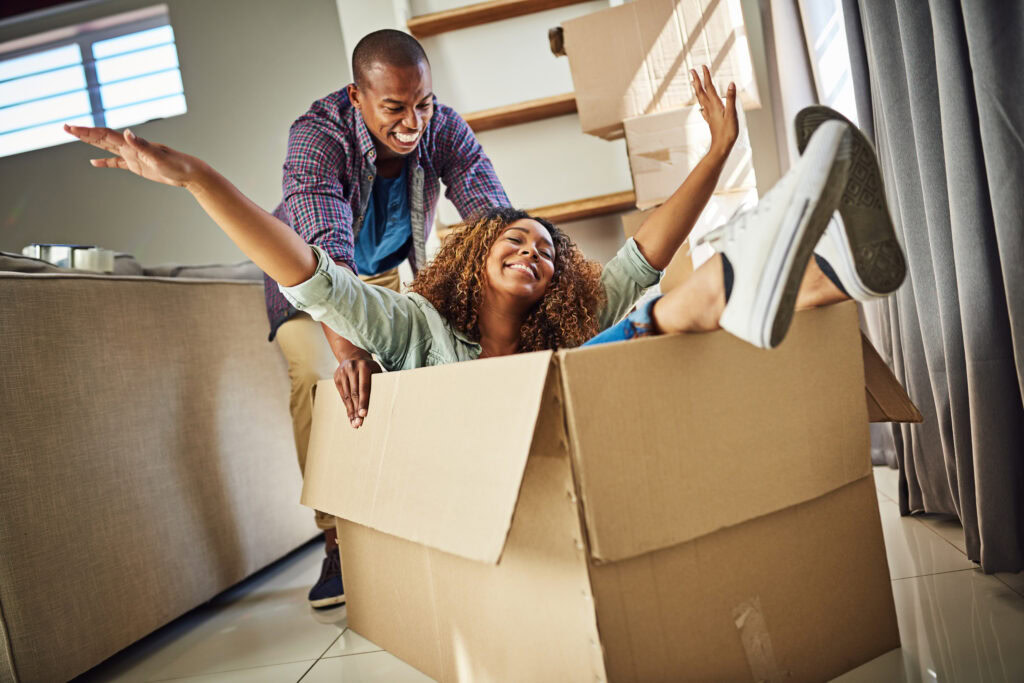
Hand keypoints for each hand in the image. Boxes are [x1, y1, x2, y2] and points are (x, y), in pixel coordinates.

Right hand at [64, 124, 203, 188]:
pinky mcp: (137, 166)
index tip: (71, 128)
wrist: (189, 172)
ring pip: (106, 148)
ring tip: (75, 136)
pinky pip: (116, 163)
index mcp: (132, 144)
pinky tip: (94, 162)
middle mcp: (130, 147)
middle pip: (101, 138)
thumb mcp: (157, 156)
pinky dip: (104, 162)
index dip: (87, 131)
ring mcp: (132, 156)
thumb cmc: (176, 164)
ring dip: (91, 142)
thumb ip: (141, 145)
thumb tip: (126, 132)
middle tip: (65, 127)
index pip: (104, 135)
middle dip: (83, 133)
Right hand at [334, 357, 381, 427]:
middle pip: (354, 393)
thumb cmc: (369, 367)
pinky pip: (342, 395)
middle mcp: (351, 369)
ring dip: (351, 411)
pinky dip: (347, 406)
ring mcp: (342, 373)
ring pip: (347, 396)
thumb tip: (384, 401)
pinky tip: (350, 416)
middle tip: (359, 423)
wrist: (352, 355)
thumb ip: (378, 383)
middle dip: (356, 410)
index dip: (364, 402)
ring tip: (355, 424)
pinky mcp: (336, 378)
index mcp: (364, 367)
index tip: (364, 414)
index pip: (364, 387)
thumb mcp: (376, 371)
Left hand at [690, 65, 737, 158]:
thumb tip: (731, 84)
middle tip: (691, 70)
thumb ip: (731, 99)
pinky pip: (703, 109)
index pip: (709, 87)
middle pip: (701, 92)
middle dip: (697, 80)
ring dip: (697, 90)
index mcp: (715, 105)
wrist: (721, 148)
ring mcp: (709, 115)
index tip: (702, 66)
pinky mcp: (710, 121)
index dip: (706, 76)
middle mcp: (710, 108)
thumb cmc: (728, 133)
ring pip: (701, 99)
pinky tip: (700, 106)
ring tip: (693, 83)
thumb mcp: (732, 114)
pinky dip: (701, 103)